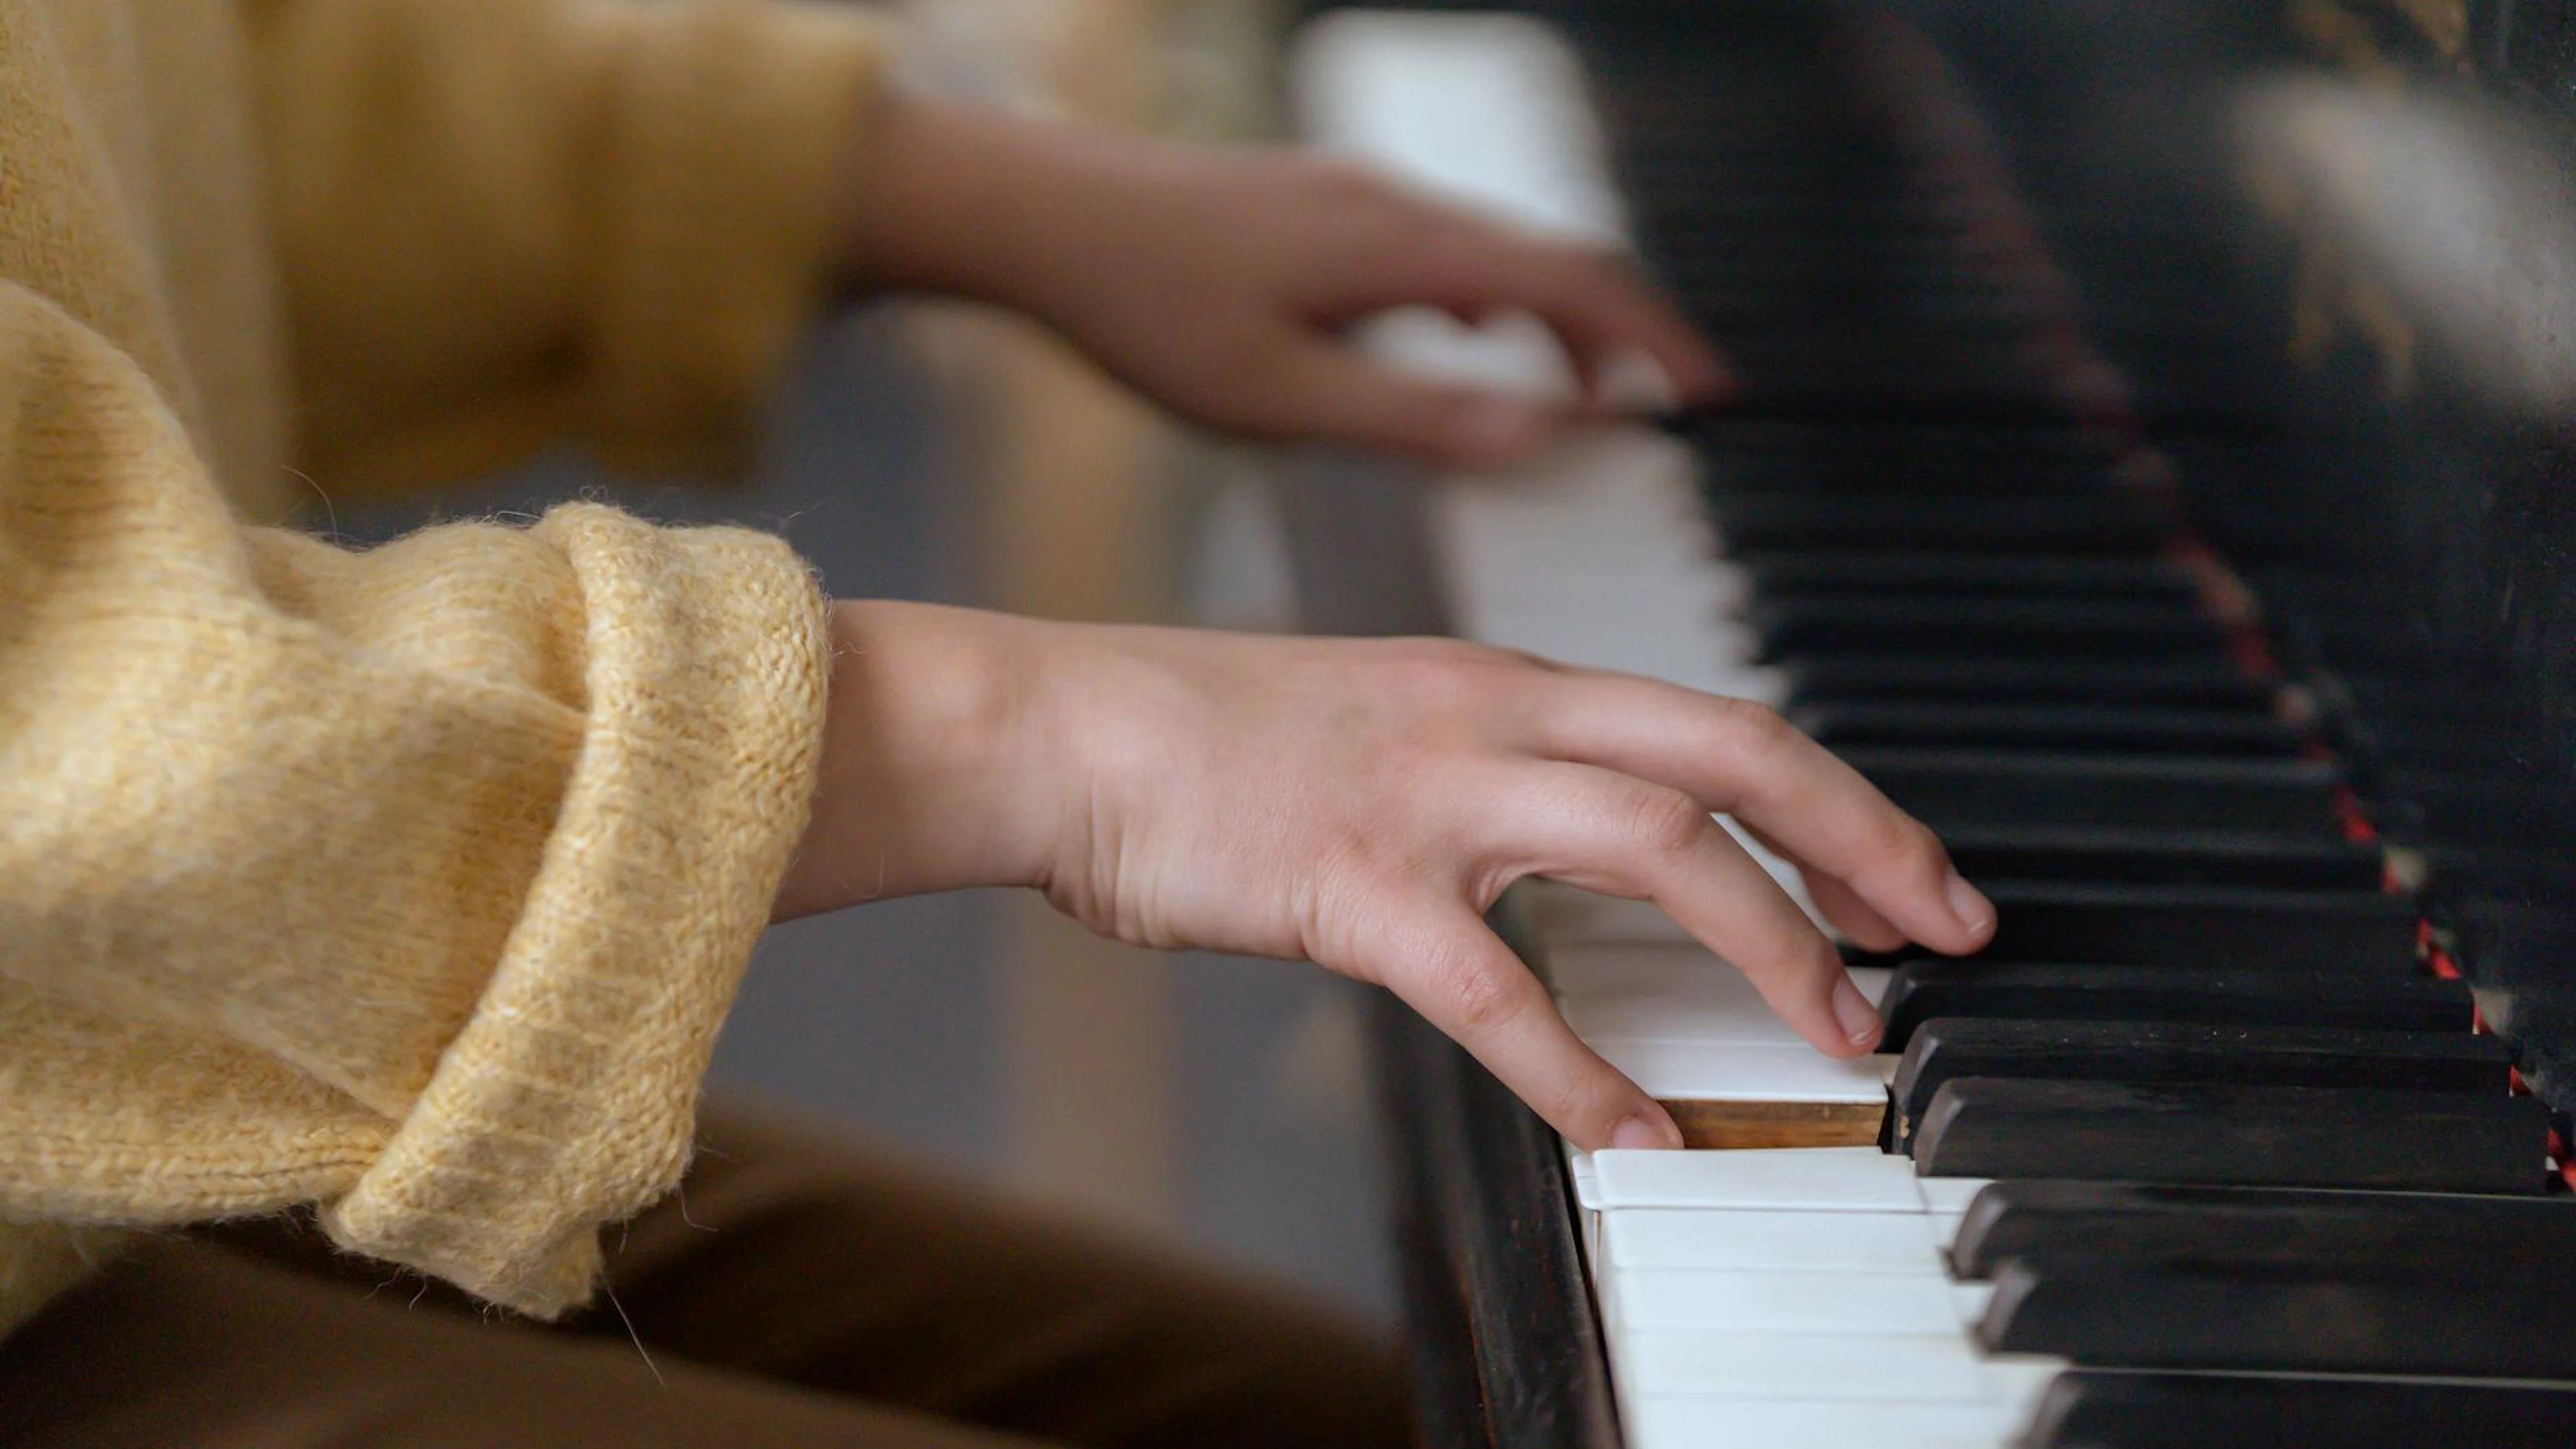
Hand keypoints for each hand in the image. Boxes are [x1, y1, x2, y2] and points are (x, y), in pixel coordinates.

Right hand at [777, 602, 1996, 1151]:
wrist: (1057, 728)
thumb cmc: (1196, 737)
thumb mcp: (1377, 724)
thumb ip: (1484, 774)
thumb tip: (1571, 850)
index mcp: (1503, 681)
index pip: (1713, 724)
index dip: (1836, 795)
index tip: (1913, 868)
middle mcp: (1491, 716)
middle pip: (1731, 755)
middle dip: (1864, 840)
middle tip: (1952, 930)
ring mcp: (1426, 794)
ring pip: (1654, 846)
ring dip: (1769, 941)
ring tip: (1839, 1032)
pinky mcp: (1351, 883)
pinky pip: (1497, 987)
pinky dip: (1579, 1068)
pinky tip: (1633, 1133)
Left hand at [835, 101, 1727, 466]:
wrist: (1042, 218)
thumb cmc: (1143, 307)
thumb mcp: (1280, 399)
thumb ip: (1415, 421)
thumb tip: (1537, 434)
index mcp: (1403, 251)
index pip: (1576, 284)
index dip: (1658, 341)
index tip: (1713, 393)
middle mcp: (1395, 207)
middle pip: (1553, 259)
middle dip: (1622, 336)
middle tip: (1662, 407)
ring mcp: (1360, 198)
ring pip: (1497, 251)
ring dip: (1552, 319)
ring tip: (1576, 395)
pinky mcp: (1324, 206)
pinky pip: (1444, 246)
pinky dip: (1490, 298)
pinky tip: (1463, 340)